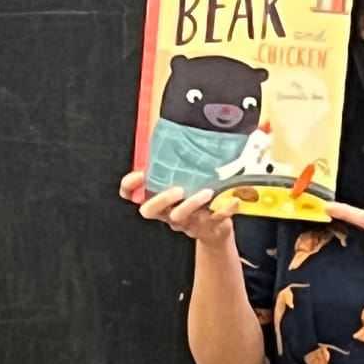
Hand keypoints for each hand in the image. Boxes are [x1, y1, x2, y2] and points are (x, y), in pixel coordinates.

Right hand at [121, 172, 237, 249]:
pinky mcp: (206, 227)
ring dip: (192, 204)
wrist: (214, 231)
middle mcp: (167, 212)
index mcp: (158, 200)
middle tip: (177, 190)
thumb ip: (175, 167)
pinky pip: (216, 219)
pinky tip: (233, 200)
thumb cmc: (195, 202)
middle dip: (161, 199)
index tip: (139, 174)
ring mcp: (185, 222)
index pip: (131, 195)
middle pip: (150, 210)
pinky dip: (225, 210)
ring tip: (207, 191)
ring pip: (180, 216)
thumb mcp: (182, 183)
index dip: (130, 187)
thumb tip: (175, 132)